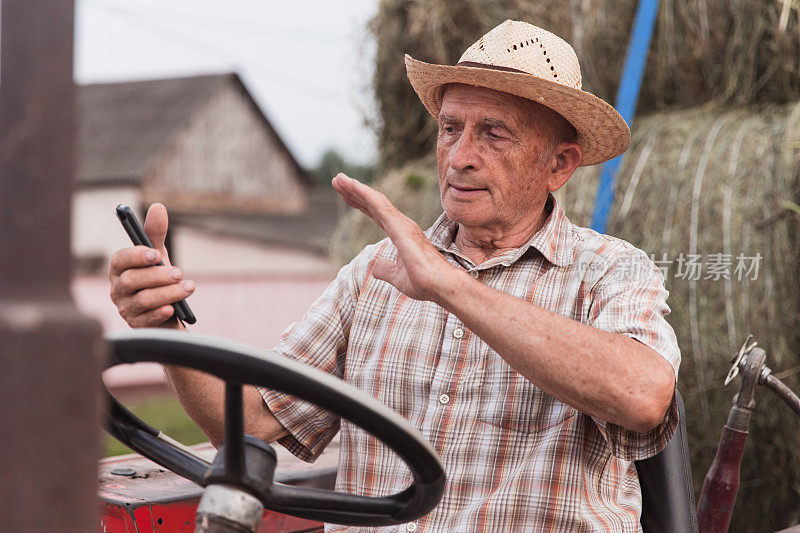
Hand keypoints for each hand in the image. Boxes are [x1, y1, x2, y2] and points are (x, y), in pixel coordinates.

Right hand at [108, 203, 194, 327]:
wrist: (171, 313)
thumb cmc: (160, 281)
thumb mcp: (159, 257)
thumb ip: (156, 234)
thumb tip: (158, 206)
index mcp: (120, 270)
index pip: (119, 260)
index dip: (135, 256)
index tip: (155, 253)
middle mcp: (117, 289)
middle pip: (131, 281)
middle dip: (157, 276)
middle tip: (178, 272)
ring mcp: (125, 309)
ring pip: (142, 300)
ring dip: (168, 293)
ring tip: (189, 288)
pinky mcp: (137, 325)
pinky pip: (147, 320)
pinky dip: (161, 313)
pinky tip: (174, 308)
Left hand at [331, 173, 456, 301]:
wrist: (439, 287)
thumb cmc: (424, 283)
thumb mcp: (396, 276)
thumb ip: (385, 270)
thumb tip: (376, 267)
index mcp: (399, 234)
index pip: (375, 214)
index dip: (359, 203)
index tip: (344, 195)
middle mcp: (401, 225)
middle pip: (373, 204)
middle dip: (354, 192)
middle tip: (337, 180)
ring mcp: (401, 224)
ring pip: (375, 200)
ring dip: (356, 188)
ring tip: (339, 178)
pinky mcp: (400, 226)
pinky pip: (379, 206)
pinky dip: (365, 194)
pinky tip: (352, 186)